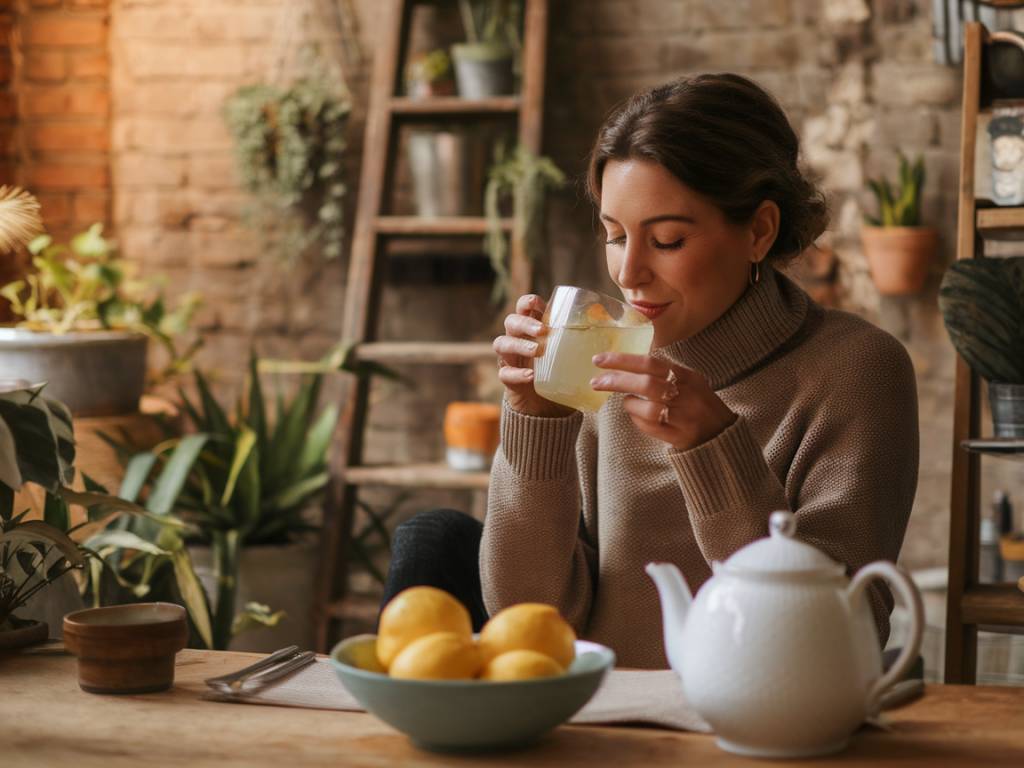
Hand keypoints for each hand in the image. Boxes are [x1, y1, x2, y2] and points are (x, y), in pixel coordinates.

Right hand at [493, 294, 573, 417]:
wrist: (546, 403)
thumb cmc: (560, 369)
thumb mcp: (572, 350)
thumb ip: (584, 333)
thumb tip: (604, 315)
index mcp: (532, 327)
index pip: (523, 307)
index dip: (527, 302)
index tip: (538, 303)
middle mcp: (517, 338)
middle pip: (511, 322)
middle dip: (525, 323)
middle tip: (542, 330)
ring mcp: (510, 358)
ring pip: (502, 344)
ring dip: (519, 345)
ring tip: (537, 351)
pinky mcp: (508, 379)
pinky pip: (505, 373)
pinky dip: (517, 373)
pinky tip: (531, 375)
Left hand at [590, 353, 736, 450]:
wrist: (723, 436)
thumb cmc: (700, 405)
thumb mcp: (690, 382)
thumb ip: (664, 373)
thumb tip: (626, 366)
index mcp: (689, 376)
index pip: (651, 363)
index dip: (623, 360)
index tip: (600, 360)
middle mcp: (688, 395)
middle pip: (647, 384)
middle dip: (617, 381)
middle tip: (596, 382)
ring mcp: (685, 417)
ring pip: (647, 408)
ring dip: (630, 403)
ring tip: (628, 402)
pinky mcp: (680, 437)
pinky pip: (650, 427)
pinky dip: (638, 420)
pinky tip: (638, 416)